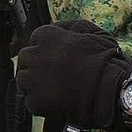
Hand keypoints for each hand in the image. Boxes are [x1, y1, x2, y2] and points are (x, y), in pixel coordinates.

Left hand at [16, 20, 131, 128]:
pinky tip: (56, 102)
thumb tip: (57, 28)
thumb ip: (68, 27)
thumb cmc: (103, 60)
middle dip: (35, 67)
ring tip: (53, 90)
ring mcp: (32, 79)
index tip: (53, 59)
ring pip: (23, 80)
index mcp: (46, 35)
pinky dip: (41, 104)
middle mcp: (34, 55)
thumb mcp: (89, 31)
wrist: (108, 89)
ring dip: (34, 85)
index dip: (45, 51)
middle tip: (51, 75)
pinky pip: (30, 101)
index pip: (34, 41)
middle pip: (24, 60)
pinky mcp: (34, 100)